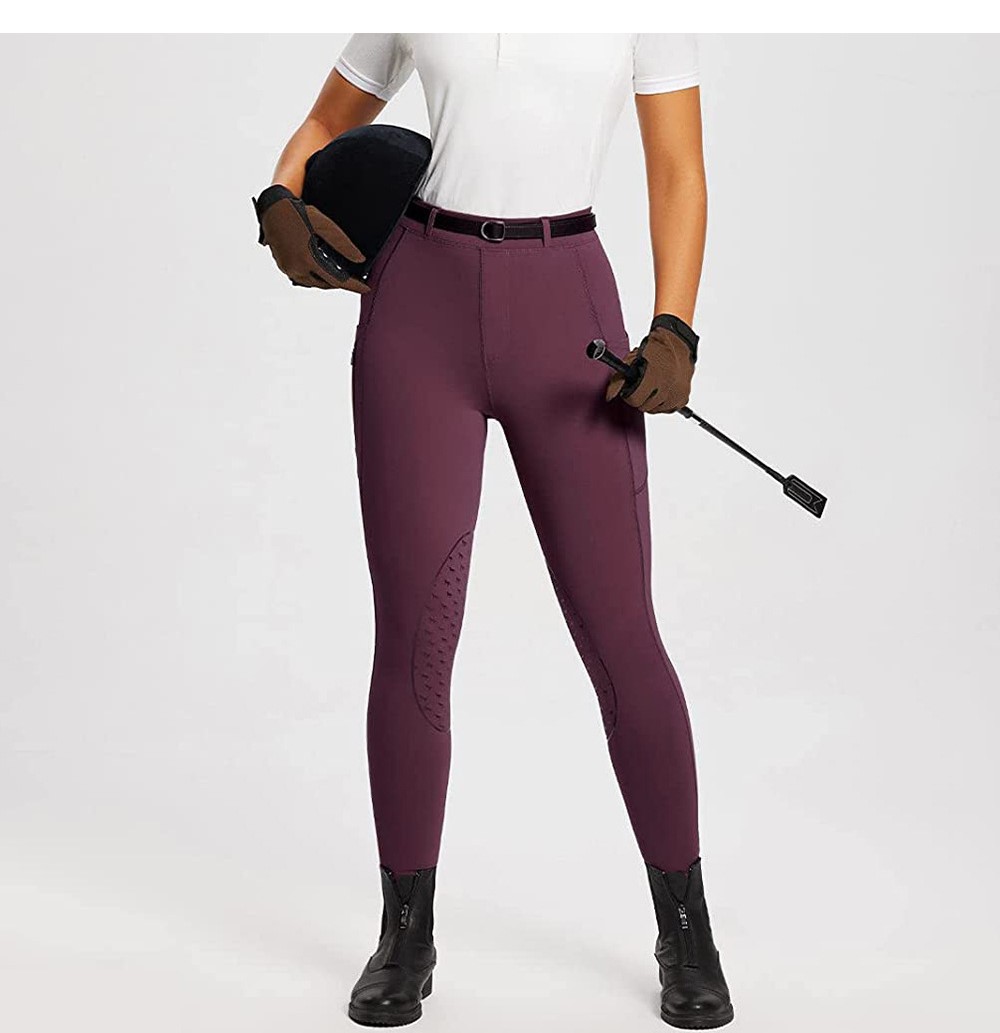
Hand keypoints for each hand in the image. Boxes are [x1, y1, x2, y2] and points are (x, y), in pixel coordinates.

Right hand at [252, 185, 369, 292]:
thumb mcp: (325, 226)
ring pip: (312, 283)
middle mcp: (297, 268)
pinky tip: (320, 269)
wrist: (272, 209)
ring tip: (339, 274)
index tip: (366, 288)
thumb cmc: (298, 213)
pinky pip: (302, 277)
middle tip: (354, 280)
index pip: (337, 281)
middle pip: (325, 284)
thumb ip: (343, 245)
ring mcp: (288, 269)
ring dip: (326, 280)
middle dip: (340, 283)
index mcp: (308, 260)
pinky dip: (313, 276)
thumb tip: (360, 259)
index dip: (353, 286)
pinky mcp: (283, 266)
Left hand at [605, 314, 698, 413]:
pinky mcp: (684, 397)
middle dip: (640, 398)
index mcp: (654, 375)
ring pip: (656, 410)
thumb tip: (609, 396)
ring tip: (652, 388)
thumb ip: (619, 379)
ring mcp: (677, 392)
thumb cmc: (656, 348)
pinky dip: (664, 404)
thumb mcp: (633, 360)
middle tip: (641, 388)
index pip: (635, 399)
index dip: (629, 395)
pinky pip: (669, 409)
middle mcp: (668, 386)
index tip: (629, 391)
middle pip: (645, 406)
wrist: (678, 342)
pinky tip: (662, 392)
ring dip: (651, 402)